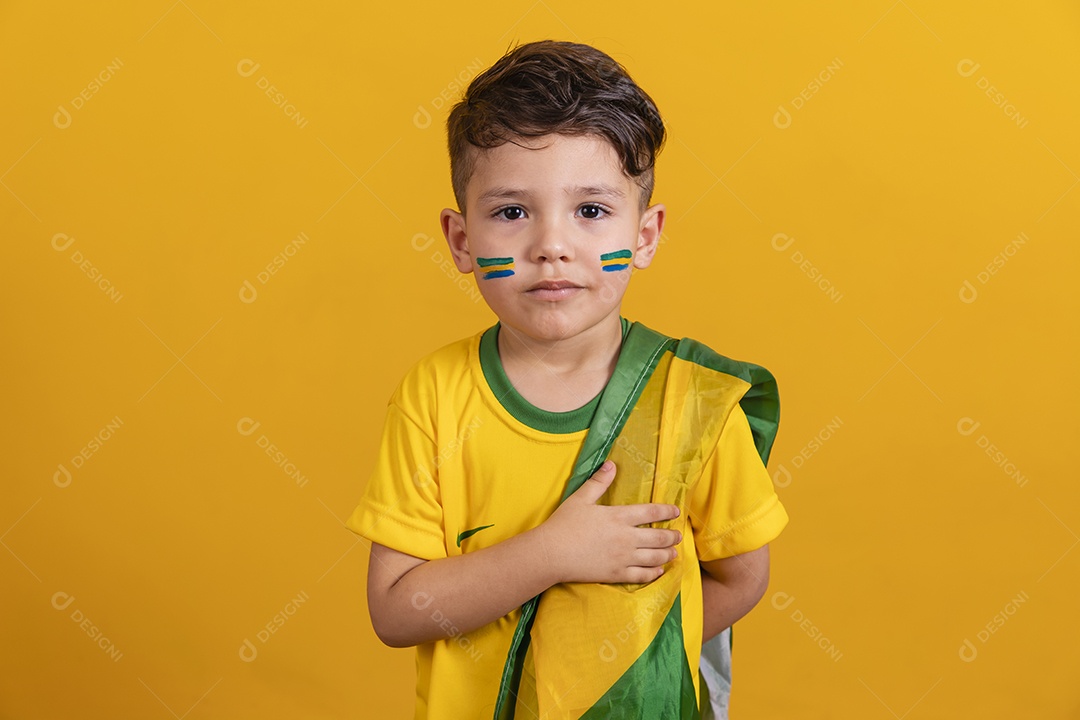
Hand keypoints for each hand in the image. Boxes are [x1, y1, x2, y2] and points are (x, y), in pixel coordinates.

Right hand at [536, 461, 681, 584]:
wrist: (551, 554)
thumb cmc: (564, 524)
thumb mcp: (581, 498)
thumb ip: (599, 482)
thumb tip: (611, 464)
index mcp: (619, 517)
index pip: (651, 513)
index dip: (667, 511)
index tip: (676, 511)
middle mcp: (626, 538)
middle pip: (658, 538)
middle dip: (671, 536)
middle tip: (678, 535)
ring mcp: (623, 558)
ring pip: (654, 558)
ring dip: (667, 554)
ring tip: (674, 553)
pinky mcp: (616, 574)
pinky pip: (642, 575)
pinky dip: (654, 573)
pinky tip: (659, 571)